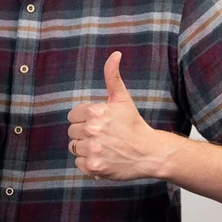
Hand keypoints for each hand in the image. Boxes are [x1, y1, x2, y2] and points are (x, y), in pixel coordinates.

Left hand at [66, 52, 164, 180]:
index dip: (84, 119)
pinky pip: (78, 163)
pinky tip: (102, 158)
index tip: (99, 123)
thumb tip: (114, 54)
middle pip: (72, 132)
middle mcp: (92, 131)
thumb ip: (112, 76)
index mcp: (95, 112)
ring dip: (85, 148)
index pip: (72, 116)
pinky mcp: (94, 167)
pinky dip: (88, 163)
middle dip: (84, 133)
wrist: (149, 152)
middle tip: (103, 136)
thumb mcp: (122, 99)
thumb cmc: (134, 125)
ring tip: (103, 146)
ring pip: (74, 147)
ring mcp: (92, 150)